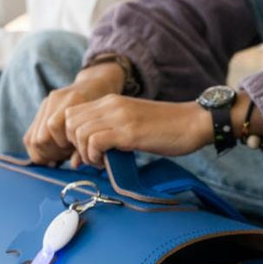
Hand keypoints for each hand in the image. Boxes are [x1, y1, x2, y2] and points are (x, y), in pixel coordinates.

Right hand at [23, 63, 124, 164]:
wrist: (97, 83)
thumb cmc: (102, 108)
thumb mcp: (99, 124)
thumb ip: (87, 144)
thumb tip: (74, 165)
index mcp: (73, 100)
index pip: (53, 127)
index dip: (61, 145)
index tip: (72, 151)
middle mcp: (56, 99)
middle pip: (40, 136)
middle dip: (52, 152)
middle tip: (65, 155)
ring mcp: (47, 102)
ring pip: (31, 138)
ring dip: (45, 151)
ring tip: (60, 152)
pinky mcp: (42, 107)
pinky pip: (30, 134)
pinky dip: (39, 147)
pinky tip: (53, 149)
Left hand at [64, 96, 213, 167]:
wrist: (193, 123)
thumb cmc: (165, 128)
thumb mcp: (131, 122)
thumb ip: (110, 129)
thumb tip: (88, 151)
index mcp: (111, 101)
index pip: (71, 112)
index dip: (71, 135)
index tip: (84, 150)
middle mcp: (111, 105)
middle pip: (69, 121)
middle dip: (73, 144)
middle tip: (90, 157)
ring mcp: (119, 117)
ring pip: (78, 132)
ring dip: (85, 152)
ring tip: (100, 161)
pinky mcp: (128, 132)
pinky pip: (94, 142)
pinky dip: (95, 156)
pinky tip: (107, 162)